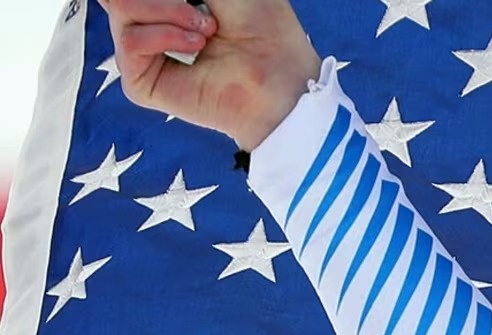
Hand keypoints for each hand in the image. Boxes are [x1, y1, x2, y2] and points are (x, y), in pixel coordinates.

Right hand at [97, 0, 321, 150]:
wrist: (283, 75)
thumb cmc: (264, 29)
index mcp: (163, 4)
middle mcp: (147, 26)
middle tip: (205, 15)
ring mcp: (142, 55)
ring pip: (121, 7)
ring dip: (168, 11)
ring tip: (206, 31)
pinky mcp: (141, 84)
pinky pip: (130, 42)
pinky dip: (164, 36)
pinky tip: (196, 46)